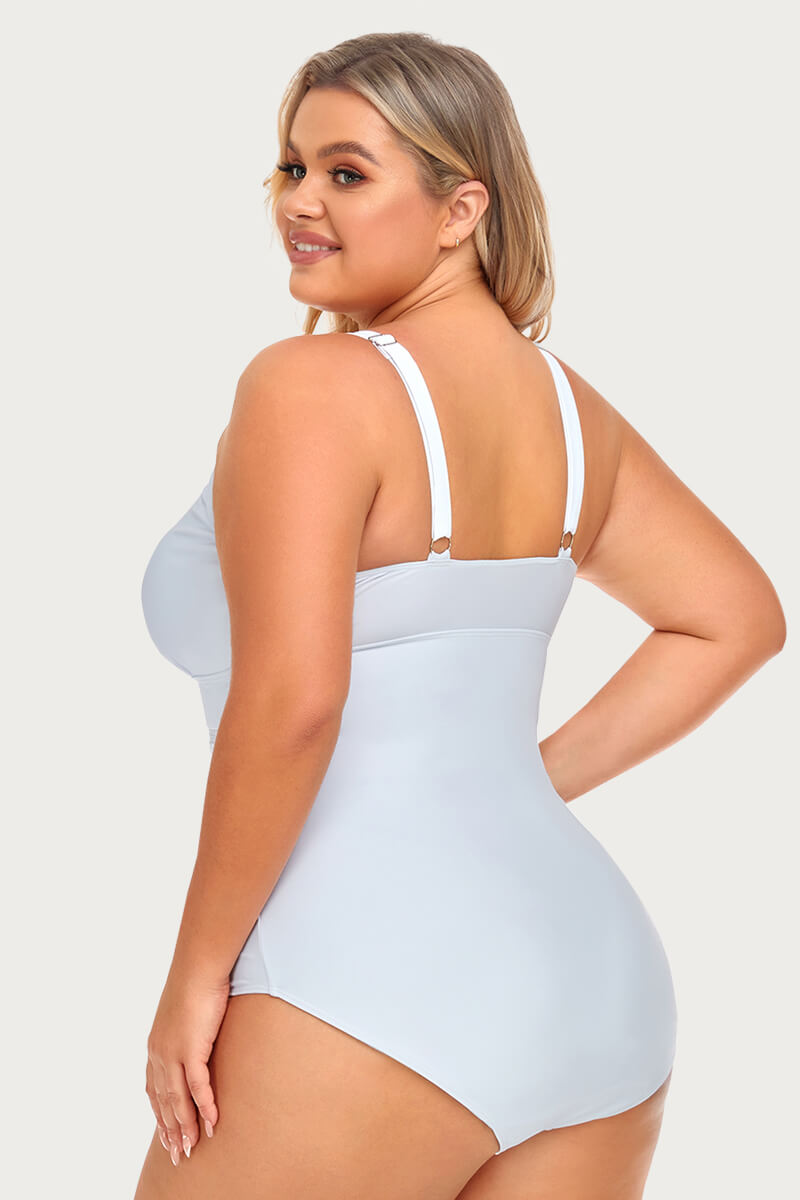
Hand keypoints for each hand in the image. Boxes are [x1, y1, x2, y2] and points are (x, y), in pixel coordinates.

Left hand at [145, 967, 229, 1165]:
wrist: (199, 965)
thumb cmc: (197, 983)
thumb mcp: (187, 1015)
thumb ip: (189, 1033)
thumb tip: (199, 1040)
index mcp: (155, 1046)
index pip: (154, 1090)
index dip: (161, 1115)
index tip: (168, 1135)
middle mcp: (158, 1054)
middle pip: (162, 1102)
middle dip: (170, 1130)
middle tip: (179, 1154)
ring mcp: (172, 1053)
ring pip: (177, 1100)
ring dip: (186, 1126)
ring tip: (193, 1148)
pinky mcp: (191, 1049)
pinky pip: (197, 1087)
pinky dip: (205, 1107)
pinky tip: (212, 1122)